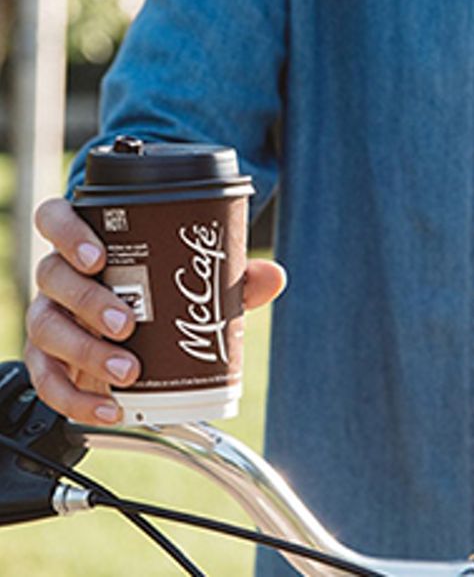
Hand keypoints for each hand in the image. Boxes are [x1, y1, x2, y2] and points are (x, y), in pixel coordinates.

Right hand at [24, 198, 286, 425]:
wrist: (133, 336)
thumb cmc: (157, 295)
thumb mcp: (193, 282)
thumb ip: (232, 276)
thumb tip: (273, 276)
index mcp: (88, 244)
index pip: (56, 220)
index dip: (68, 234)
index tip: (98, 257)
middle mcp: (62, 278)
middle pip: (53, 277)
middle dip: (89, 301)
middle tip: (127, 323)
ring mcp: (52, 319)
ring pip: (47, 328)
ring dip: (85, 351)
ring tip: (127, 369)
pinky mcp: (50, 361)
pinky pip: (47, 380)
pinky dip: (74, 399)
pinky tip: (108, 408)